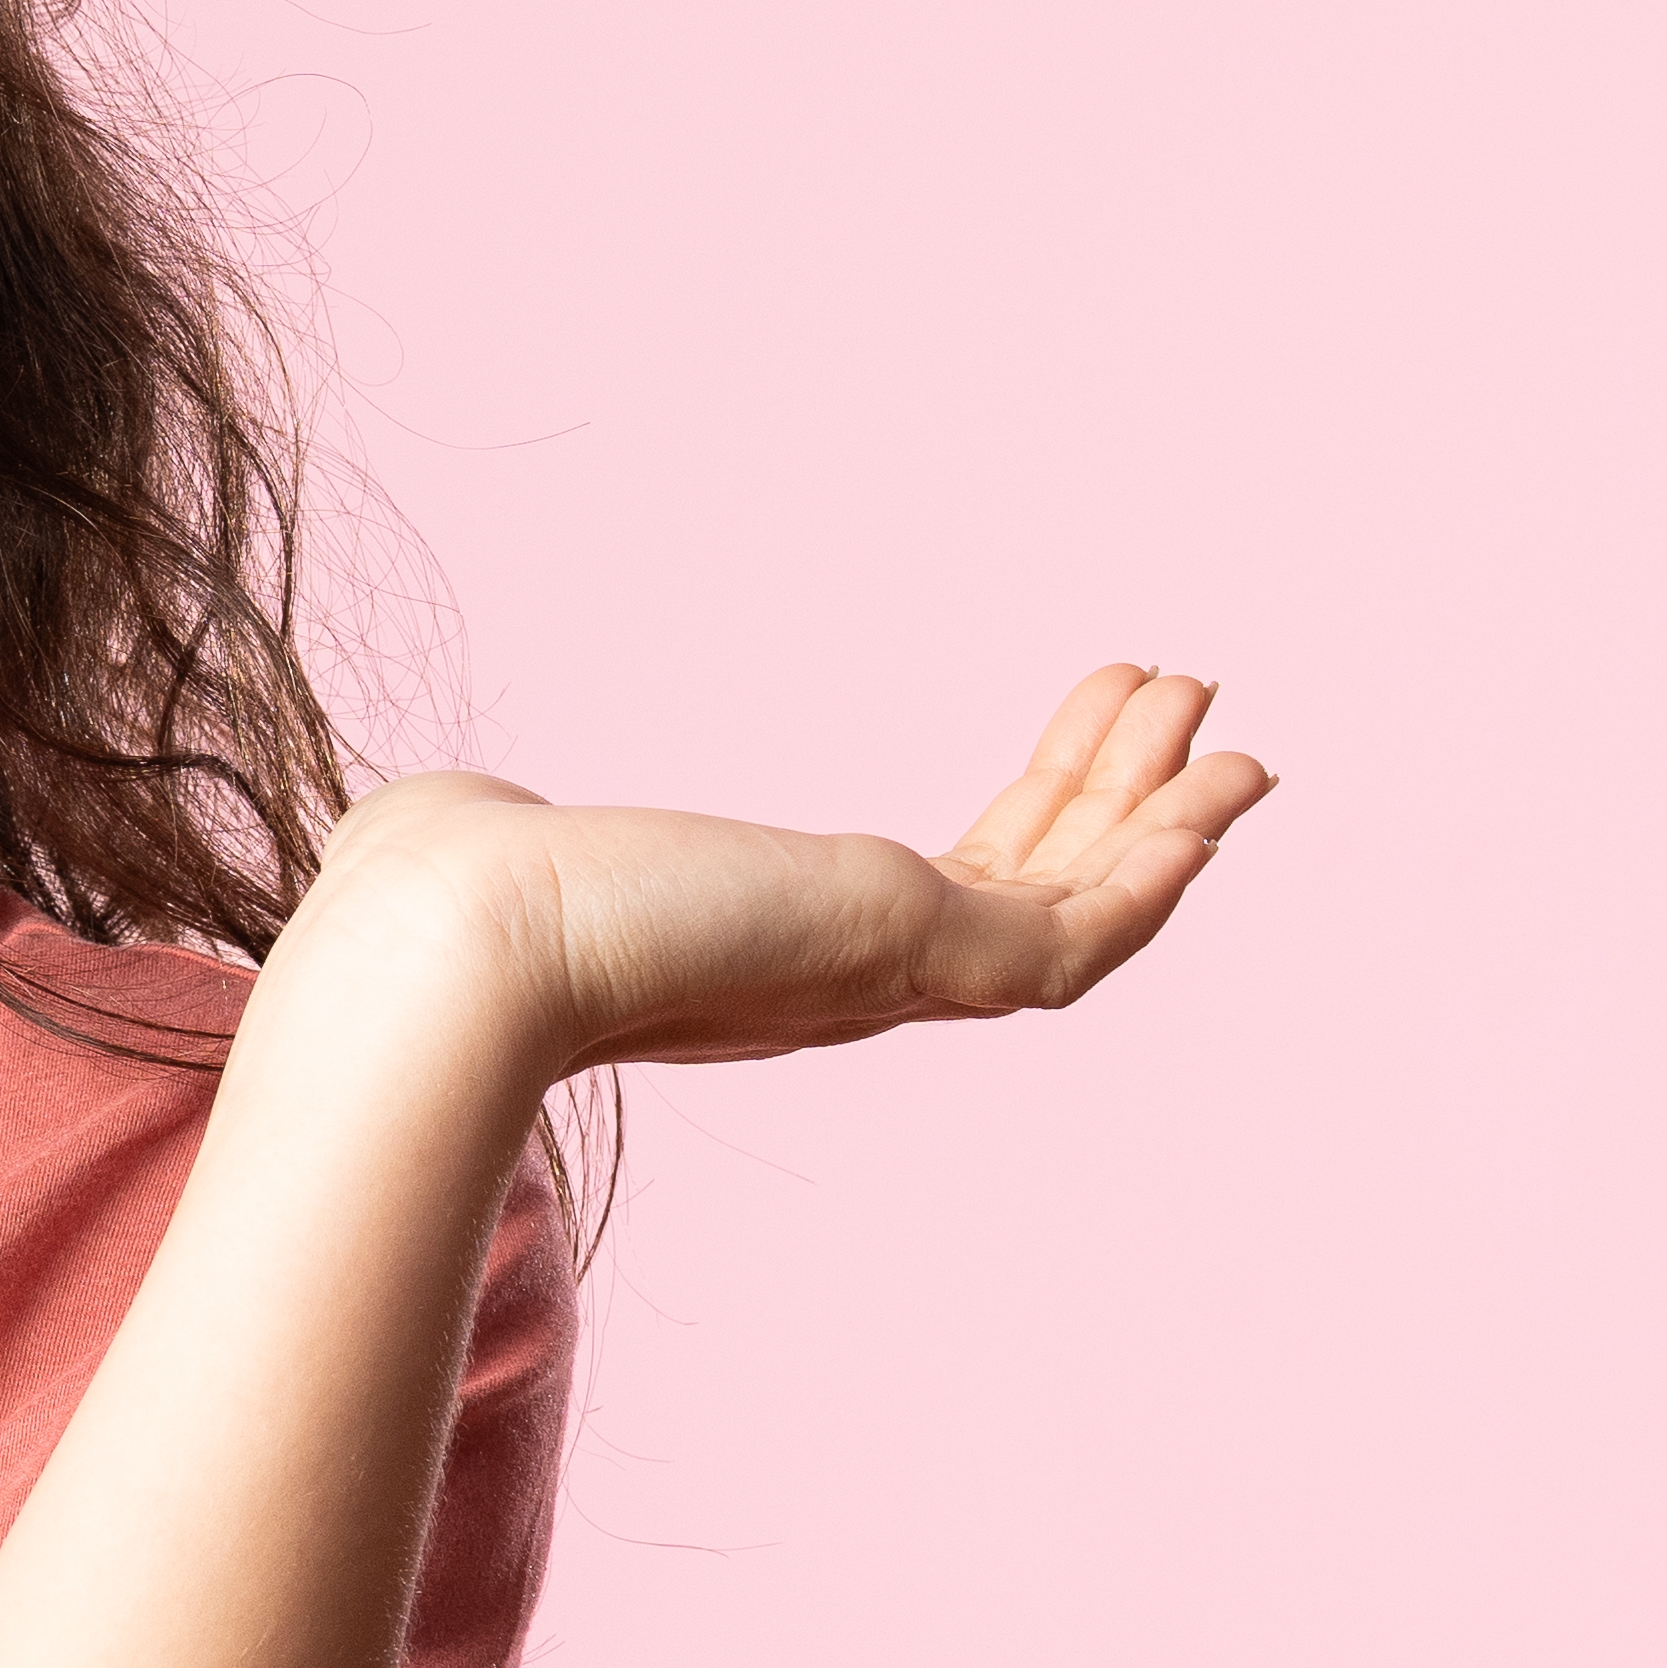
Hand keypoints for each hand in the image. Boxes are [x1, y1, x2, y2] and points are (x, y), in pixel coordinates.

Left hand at [308, 662, 1277, 1074]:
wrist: (455, 941)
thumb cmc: (446, 893)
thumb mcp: (503, 840)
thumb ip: (511, 831)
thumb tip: (454, 811)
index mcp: (770, 946)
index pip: (946, 891)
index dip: (1035, 815)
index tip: (1091, 725)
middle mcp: (842, 975)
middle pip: (1029, 890)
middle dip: (1113, 794)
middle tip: (1173, 691)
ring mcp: (884, 976)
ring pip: (1076, 908)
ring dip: (1159, 813)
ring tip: (1220, 718)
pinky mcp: (908, 962)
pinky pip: (1081, 937)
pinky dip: (1161, 866)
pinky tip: (1218, 788)